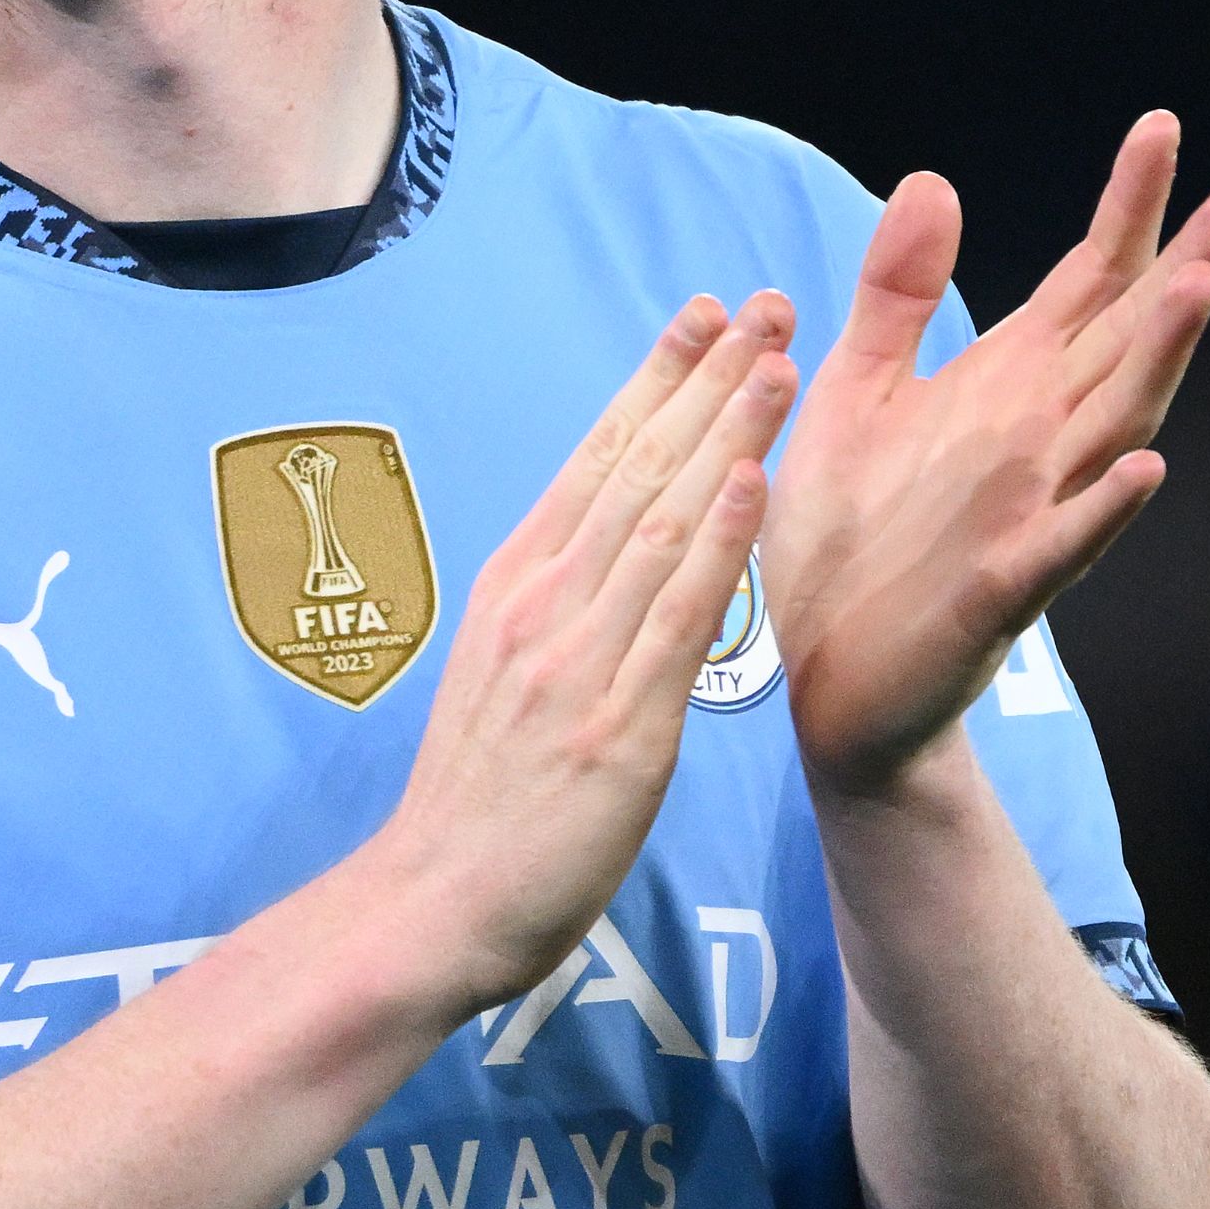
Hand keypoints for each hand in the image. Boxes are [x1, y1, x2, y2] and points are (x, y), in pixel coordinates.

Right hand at [368, 294, 793, 1009]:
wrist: (430, 906)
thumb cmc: (474, 807)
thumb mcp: (500, 679)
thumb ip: (553, 613)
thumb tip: (598, 558)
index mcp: (516, 588)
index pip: (596, 460)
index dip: (654, 381)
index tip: (701, 316)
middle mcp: (543, 605)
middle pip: (636, 468)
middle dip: (706, 379)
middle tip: (765, 303)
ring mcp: (577, 661)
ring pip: (662, 523)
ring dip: (725, 433)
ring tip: (779, 359)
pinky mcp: (617, 726)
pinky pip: (675, 619)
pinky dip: (718, 543)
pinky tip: (754, 480)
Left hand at [768, 116, 1209, 801]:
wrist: (824, 679)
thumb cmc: (847, 541)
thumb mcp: (856, 392)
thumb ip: (897, 294)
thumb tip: (933, 179)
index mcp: (1005, 391)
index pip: (1084, 286)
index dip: (1126, 210)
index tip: (1163, 129)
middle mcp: (1035, 444)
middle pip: (1125, 342)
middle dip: (1183, 267)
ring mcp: (1027, 516)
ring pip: (1112, 429)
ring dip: (1158, 362)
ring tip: (1198, 288)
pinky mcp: (997, 592)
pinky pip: (1061, 548)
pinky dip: (1104, 512)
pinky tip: (1147, 469)